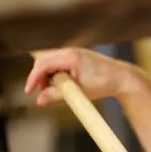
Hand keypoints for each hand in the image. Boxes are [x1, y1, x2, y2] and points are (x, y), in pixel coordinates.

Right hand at [24, 47, 139, 105]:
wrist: (122, 78)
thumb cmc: (103, 84)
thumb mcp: (79, 93)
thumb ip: (57, 96)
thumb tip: (39, 101)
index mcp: (71, 57)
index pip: (43, 64)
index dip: (33, 78)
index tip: (28, 91)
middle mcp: (70, 51)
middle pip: (43, 61)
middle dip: (39, 77)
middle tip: (42, 93)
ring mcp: (73, 52)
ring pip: (50, 62)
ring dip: (47, 76)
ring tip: (53, 91)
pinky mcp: (76, 56)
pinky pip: (58, 63)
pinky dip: (55, 73)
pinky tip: (62, 85)